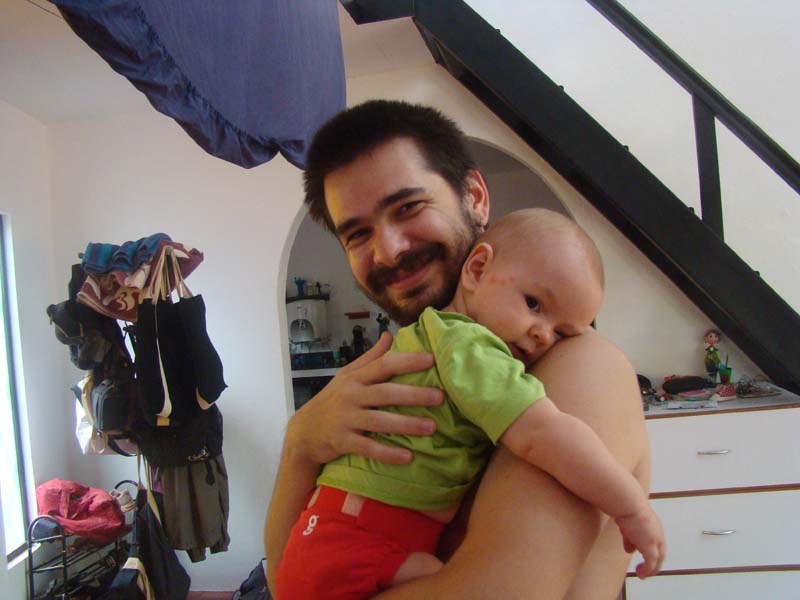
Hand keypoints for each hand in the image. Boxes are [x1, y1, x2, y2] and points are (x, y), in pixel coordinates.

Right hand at [287, 331, 443, 465]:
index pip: (383, 365)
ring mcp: (346, 419)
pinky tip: (408, 457)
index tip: (431, 359)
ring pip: (379, 421)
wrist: (303, 433)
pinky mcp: (342, 441)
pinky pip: (368, 448)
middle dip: (414, 394)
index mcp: (355, 378)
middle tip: (440, 396)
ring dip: (406, 424)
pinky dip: (387, 453)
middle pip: (385, 393)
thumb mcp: (346, 376)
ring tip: (431, 427)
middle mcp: (351, 396)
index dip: (407, 361)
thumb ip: (370, 357)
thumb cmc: (331, 401)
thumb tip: (389, 335)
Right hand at [616, 505, 665, 577]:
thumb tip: (629, 550)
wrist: (628, 504)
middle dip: (654, 564)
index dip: (651, 551)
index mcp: (655, 526)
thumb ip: (630, 538)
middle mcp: (658, 534)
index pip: (656, 542)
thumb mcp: (628, 524)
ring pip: (658, 560)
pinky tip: (640, 574)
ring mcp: (655, 541)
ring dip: (651, 570)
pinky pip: (651, 564)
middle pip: (661, 553)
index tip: (643, 558)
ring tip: (643, 575)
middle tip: (646, 571)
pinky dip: (647, 570)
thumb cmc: (626, 508)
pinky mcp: (650, 547)